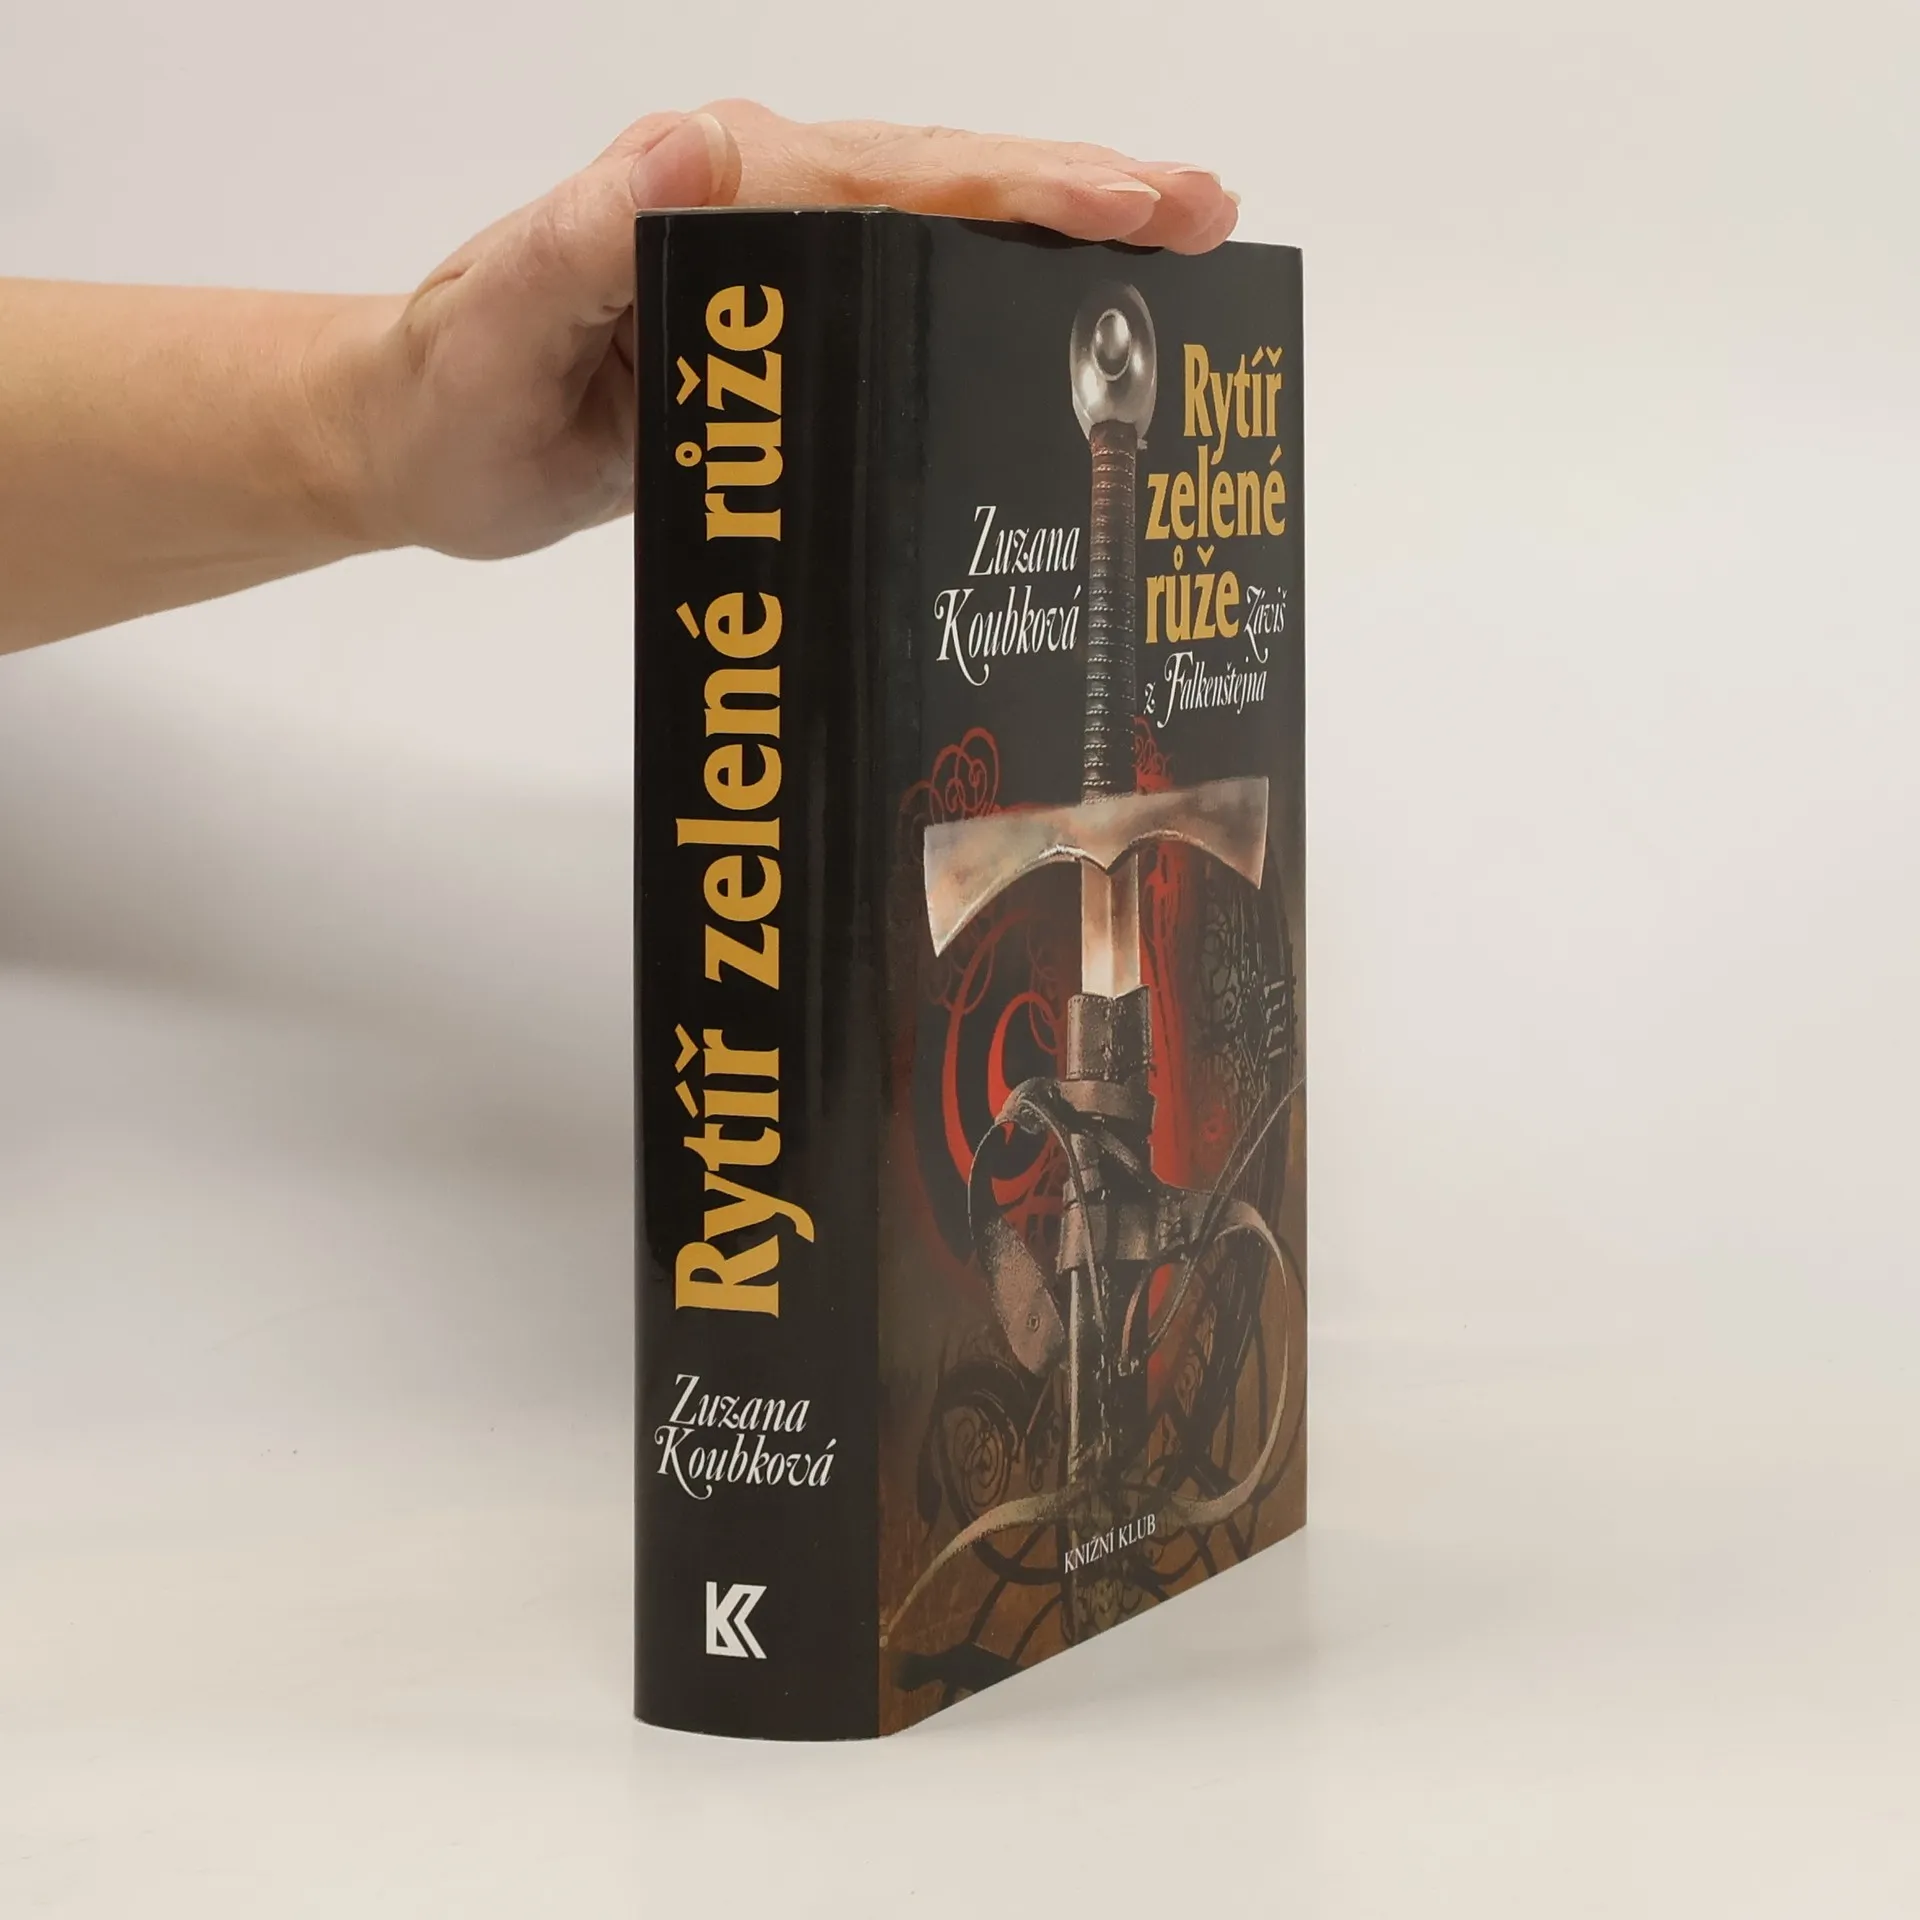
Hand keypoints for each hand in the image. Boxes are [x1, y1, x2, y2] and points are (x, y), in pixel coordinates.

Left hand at [319, 104, 1239, 561]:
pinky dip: (994, 303)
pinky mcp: (783, 331)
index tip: (1125, 207)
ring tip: (1174, 257)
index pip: (887, 175)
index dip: (1016, 186)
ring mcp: (778, 266)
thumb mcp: (503, 317)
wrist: (419, 439)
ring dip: (1059, 243)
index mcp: (710, 183)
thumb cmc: (451, 387)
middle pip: (942, 184)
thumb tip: (693, 146)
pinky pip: (907, 307)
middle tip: (1205, 215)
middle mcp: (757, 201)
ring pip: (941, 234)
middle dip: (1080, 196)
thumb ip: (586, 235)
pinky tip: (1062, 328)